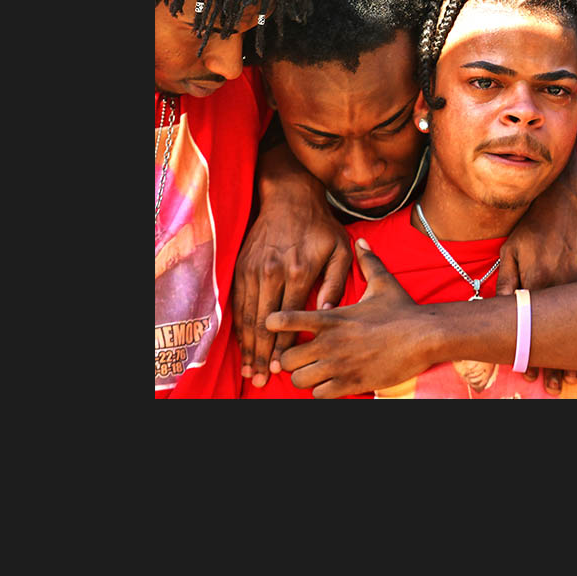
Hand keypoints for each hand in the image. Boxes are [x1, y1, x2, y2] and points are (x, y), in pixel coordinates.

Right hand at [231, 185, 351, 387]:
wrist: (289, 197)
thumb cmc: (320, 226)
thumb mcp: (339, 249)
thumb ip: (335, 282)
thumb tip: (327, 311)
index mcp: (298, 272)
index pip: (288, 318)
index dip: (283, 346)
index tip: (281, 368)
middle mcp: (272, 273)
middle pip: (263, 323)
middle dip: (261, 355)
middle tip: (260, 379)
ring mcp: (254, 270)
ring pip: (247, 315)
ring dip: (247, 345)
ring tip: (249, 369)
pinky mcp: (241, 266)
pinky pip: (237, 302)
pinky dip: (238, 325)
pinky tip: (242, 342)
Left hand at [268, 238, 438, 397]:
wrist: (426, 337)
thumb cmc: (403, 310)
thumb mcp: (384, 282)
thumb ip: (368, 262)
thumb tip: (362, 241)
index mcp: (332, 317)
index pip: (286, 319)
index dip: (274, 323)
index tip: (275, 325)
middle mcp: (330, 342)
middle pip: (286, 358)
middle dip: (288, 359)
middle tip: (299, 356)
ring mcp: (340, 366)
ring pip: (300, 380)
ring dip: (304, 377)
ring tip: (314, 371)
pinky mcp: (352, 384)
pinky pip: (320, 396)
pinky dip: (321, 391)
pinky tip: (330, 383)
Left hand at [497, 152, 576, 393]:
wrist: (567, 198)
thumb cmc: (534, 224)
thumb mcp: (511, 249)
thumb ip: (506, 281)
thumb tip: (497, 310)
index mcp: (540, 281)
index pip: (534, 327)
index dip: (532, 355)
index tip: (529, 375)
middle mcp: (566, 284)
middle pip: (560, 335)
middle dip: (556, 364)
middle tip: (551, 386)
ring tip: (572, 377)